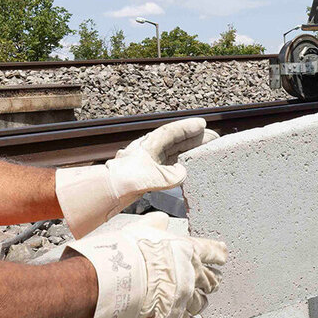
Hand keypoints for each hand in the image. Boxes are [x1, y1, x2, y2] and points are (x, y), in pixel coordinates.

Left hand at [55, 118, 216, 235]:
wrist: (104, 193)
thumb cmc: (121, 182)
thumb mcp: (149, 178)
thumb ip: (169, 175)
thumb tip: (183, 172)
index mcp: (148, 145)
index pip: (171, 132)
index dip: (187, 128)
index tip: (203, 124)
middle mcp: (149, 151)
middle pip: (175, 141)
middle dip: (194, 138)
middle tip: (213, 138)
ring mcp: (149, 163)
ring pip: (174, 153)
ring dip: (190, 151)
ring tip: (207, 151)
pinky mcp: (148, 175)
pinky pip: (170, 166)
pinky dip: (182, 165)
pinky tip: (191, 169)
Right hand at [65, 213, 227, 317]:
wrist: (124, 277)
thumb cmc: (133, 250)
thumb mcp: (144, 228)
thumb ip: (156, 224)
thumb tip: (161, 220)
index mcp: (189, 251)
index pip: (213, 252)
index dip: (218, 255)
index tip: (222, 258)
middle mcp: (193, 274)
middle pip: (212, 280)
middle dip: (210, 281)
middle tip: (210, 282)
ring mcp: (187, 296)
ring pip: (201, 303)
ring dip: (199, 303)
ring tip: (196, 303)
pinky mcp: (176, 315)